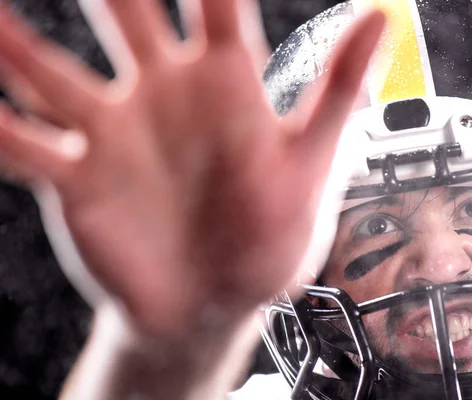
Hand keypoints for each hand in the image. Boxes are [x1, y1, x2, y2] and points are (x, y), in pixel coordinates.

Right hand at [0, 0, 384, 339]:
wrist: (217, 302)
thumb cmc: (269, 235)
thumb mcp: (312, 164)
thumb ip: (338, 91)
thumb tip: (383, 15)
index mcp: (223, 84)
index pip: (214, 0)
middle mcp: (161, 95)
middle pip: (127, 12)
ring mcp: (113, 135)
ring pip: (54, 71)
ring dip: (19, 41)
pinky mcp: (75, 180)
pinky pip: (23, 145)